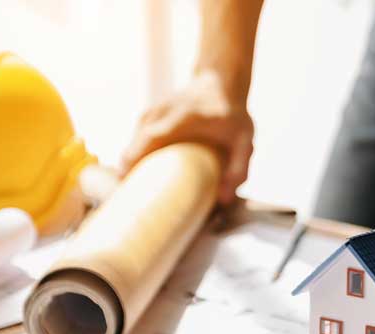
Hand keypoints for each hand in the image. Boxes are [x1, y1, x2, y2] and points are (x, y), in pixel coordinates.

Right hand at [121, 71, 254, 204]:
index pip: (146, 143)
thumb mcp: (245, 141)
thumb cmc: (233, 115)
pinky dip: (136, 165)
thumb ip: (239, 169)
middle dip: (130, 181)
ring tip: (140, 200)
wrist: (218, 83)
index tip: (131, 195)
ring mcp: (147, 117)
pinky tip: (145, 183)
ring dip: (132, 174)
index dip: (134, 169)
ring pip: (129, 151)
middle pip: (130, 153)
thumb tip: (224, 200)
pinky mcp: (145, 121)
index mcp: (177, 120)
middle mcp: (155, 117)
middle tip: (137, 209)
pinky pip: (133, 147)